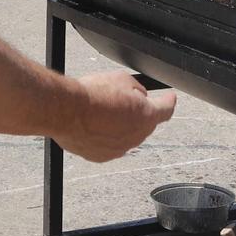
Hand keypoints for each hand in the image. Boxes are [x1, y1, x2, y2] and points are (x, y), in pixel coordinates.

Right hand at [57, 72, 176, 161]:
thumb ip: (136, 90)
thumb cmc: (92, 95)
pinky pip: (109, 144)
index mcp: (146, 116)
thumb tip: (137, 96)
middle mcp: (135, 137)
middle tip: (120, 99)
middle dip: (137, 111)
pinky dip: (105, 135)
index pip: (166, 109)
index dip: (169, 101)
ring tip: (101, 110)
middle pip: (144, 123)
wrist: (66, 111)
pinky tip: (93, 124)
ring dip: (119, 124)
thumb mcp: (122, 79)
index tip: (169, 98)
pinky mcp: (101, 156)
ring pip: (126, 135)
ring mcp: (118, 149)